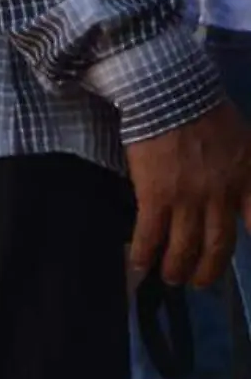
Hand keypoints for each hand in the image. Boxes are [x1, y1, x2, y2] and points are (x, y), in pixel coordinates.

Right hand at [126, 103, 250, 287]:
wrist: (171, 95)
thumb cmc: (207, 114)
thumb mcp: (245, 143)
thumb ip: (246, 173)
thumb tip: (241, 202)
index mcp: (247, 178)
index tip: (230, 259)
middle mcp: (221, 194)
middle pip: (218, 246)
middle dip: (207, 270)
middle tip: (198, 283)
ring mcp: (188, 198)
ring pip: (183, 247)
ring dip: (175, 269)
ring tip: (170, 278)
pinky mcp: (155, 197)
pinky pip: (149, 235)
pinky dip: (143, 255)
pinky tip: (138, 266)